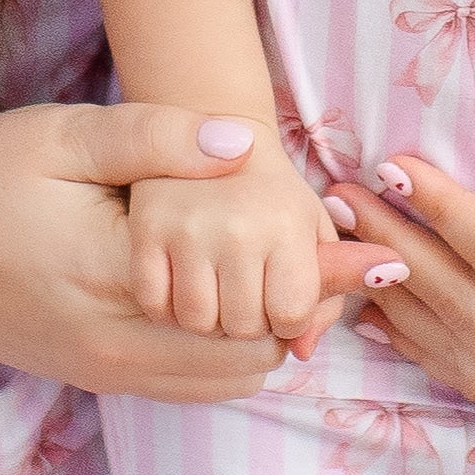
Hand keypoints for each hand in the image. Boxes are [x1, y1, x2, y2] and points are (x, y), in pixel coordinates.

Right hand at [0, 102, 382, 402]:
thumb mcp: (64, 137)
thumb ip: (155, 140)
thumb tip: (244, 145)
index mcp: (116, 279)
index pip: (248, 298)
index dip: (320, 279)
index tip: (378, 254)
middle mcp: (115, 343)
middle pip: (252, 351)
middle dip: (306, 311)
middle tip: (347, 261)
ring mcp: (103, 371)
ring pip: (226, 380)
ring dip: (270, 338)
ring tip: (303, 282)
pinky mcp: (94, 379)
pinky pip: (191, 385)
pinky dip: (230, 355)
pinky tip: (241, 305)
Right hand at [126, 127, 349, 345]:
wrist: (213, 126)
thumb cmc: (269, 191)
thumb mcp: (314, 226)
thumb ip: (329, 286)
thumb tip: (307, 348)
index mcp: (287, 225)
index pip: (291, 318)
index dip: (287, 318)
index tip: (278, 293)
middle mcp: (238, 229)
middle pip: (244, 328)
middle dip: (248, 321)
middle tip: (244, 289)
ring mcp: (187, 231)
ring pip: (198, 323)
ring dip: (207, 319)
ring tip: (214, 288)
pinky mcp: (145, 231)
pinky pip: (156, 304)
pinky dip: (168, 307)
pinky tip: (180, 285)